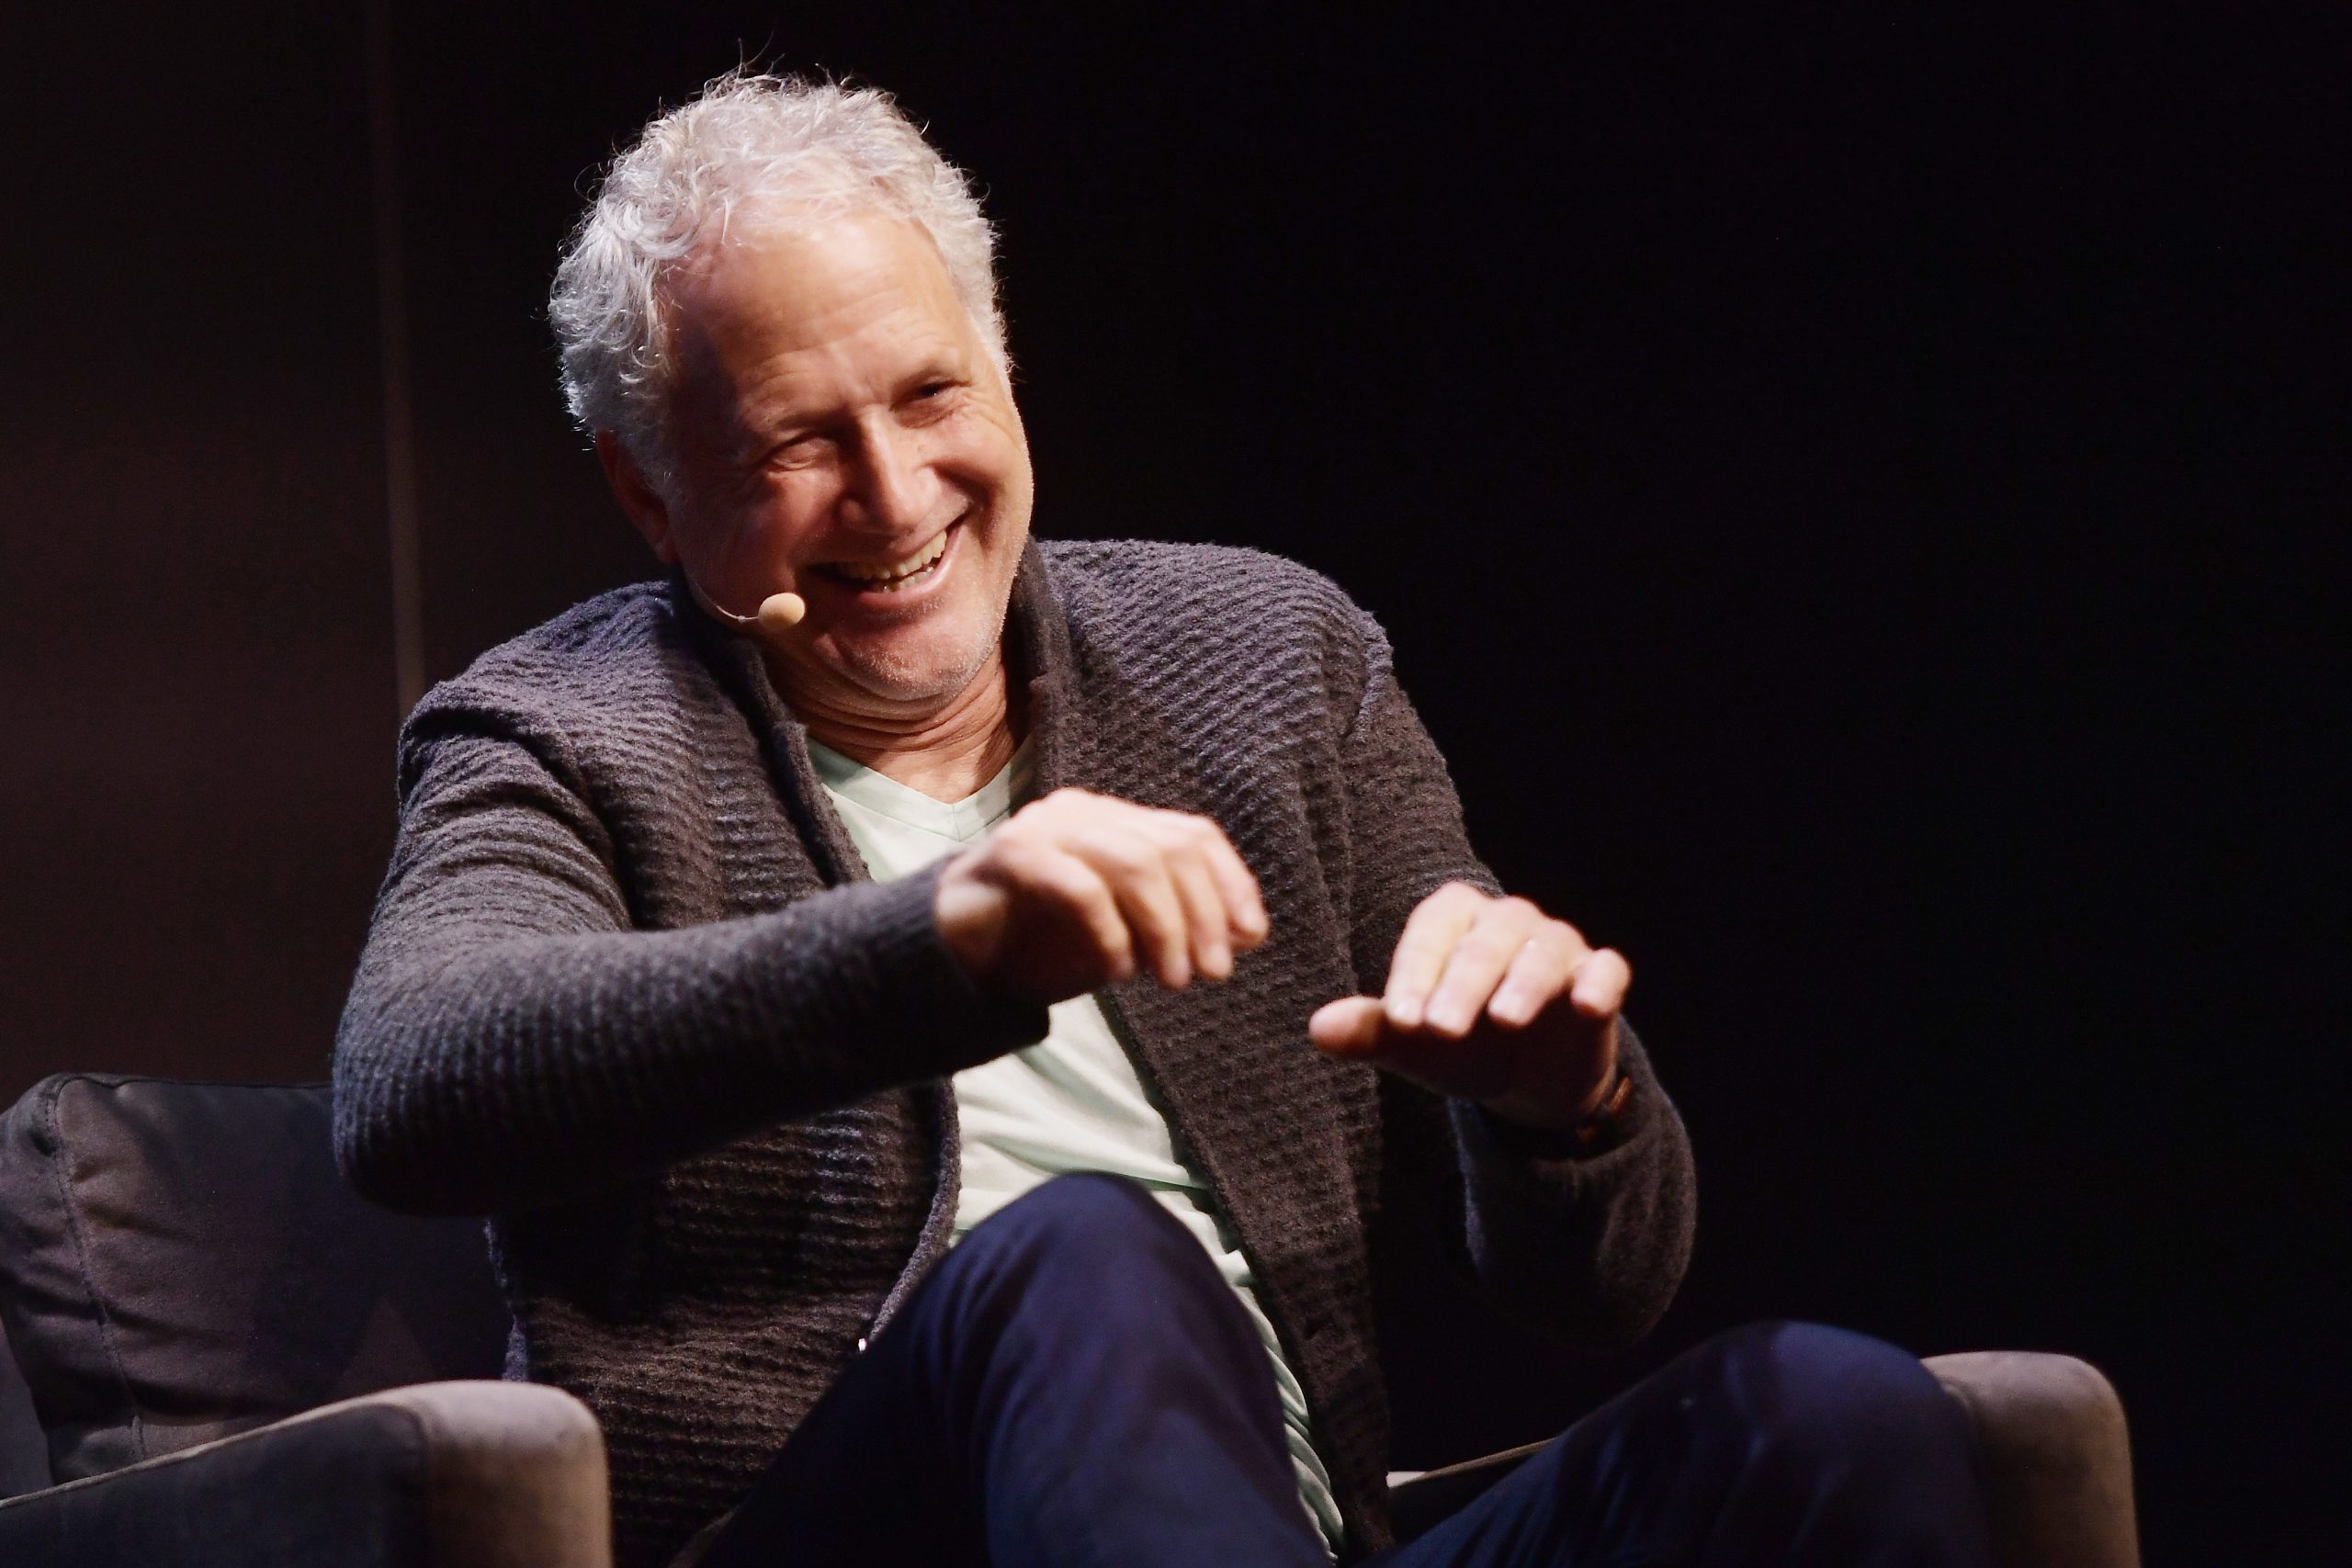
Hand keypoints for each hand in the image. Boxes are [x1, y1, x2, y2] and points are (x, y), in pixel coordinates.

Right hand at [935, 788, 1269, 1003]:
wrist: (955, 951)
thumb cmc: (1043, 942)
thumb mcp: (1127, 937)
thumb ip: (1180, 925)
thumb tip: (1248, 932)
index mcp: (1117, 821)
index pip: (1193, 835)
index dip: (1231, 884)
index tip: (1250, 938)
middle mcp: (1086, 811)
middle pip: (1172, 848)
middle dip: (1203, 915)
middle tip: (1212, 974)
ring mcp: (1047, 827)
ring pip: (1134, 863)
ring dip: (1166, 928)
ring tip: (1174, 980)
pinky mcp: (1013, 854)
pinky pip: (1080, 887)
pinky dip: (1110, 933)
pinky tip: (1116, 972)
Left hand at [1308, 882, 1628, 1128]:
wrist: (1528, 1081)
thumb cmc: (1461, 1045)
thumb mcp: (1414, 1044)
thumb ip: (1371, 1032)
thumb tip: (1318, 1029)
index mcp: (1455, 922)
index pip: (1431, 933)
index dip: (1414, 973)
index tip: (1398, 1019)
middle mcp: (1508, 922)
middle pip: (1484, 943)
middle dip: (1461, 985)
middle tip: (1440, 1030)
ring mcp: (1558, 947)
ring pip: (1543, 951)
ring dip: (1524, 984)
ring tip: (1504, 1021)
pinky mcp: (1600, 980)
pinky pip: (1606, 969)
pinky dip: (1598, 983)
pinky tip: (1586, 1005)